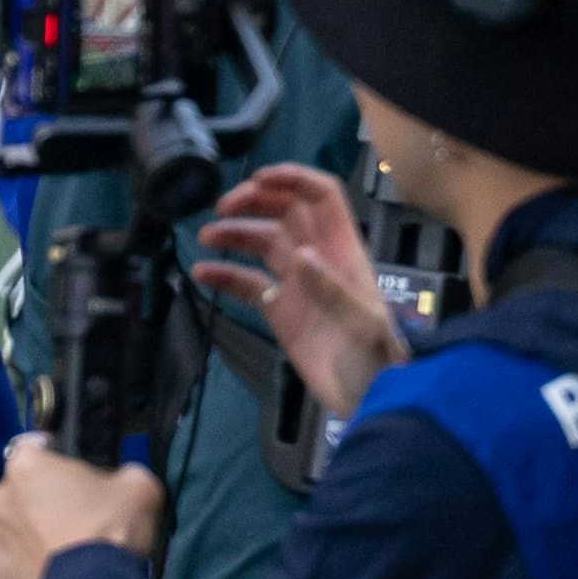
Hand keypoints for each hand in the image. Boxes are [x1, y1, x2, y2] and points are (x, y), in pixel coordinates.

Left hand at [0, 433, 164, 578]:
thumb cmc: (110, 530)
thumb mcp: (139, 487)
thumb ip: (123, 473)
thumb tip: (120, 480)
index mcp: (25, 466)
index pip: (37, 448)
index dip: (59, 459)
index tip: (79, 477)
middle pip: (24, 492)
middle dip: (46, 501)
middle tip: (79, 521)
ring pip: (15, 530)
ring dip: (34, 537)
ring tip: (67, 557)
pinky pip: (12, 565)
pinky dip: (28, 569)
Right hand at [190, 161, 398, 423]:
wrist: (369, 400)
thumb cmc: (375, 359)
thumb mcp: (363, 324)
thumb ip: (333, 288)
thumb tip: (301, 254)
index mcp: (342, 251)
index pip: (321, 197)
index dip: (293, 179)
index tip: (258, 179)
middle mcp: (317, 259)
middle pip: (285, 212)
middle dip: (254, 201)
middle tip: (223, 207)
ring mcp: (296, 283)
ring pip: (262, 243)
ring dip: (235, 233)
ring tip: (206, 237)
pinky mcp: (280, 310)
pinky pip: (248, 283)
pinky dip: (225, 274)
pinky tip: (202, 273)